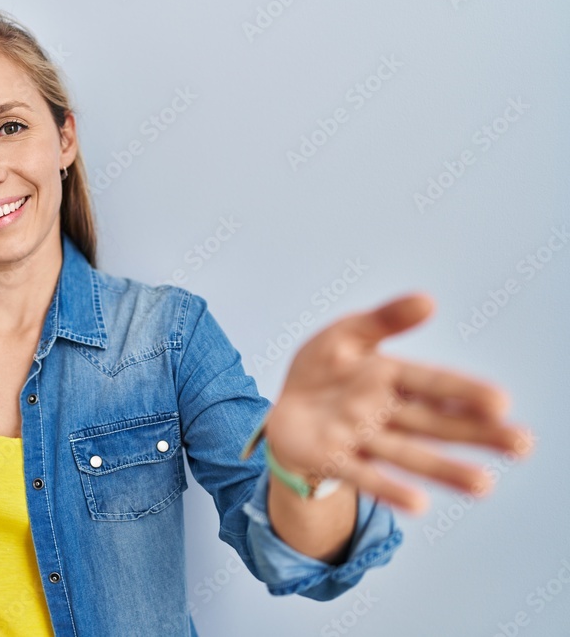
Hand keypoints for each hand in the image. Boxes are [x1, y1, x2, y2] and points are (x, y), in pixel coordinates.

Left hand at [264, 293, 532, 513]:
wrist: (283, 409)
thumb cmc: (322, 370)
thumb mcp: (346, 335)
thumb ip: (384, 320)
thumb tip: (429, 300)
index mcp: (388, 378)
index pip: (432, 383)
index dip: (463, 392)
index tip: (501, 403)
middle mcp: (382, 412)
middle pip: (434, 424)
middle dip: (476, 435)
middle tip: (522, 444)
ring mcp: (359, 439)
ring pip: (407, 454)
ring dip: (444, 470)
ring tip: (484, 485)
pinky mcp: (331, 459)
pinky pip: (361, 475)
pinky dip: (387, 489)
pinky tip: (418, 505)